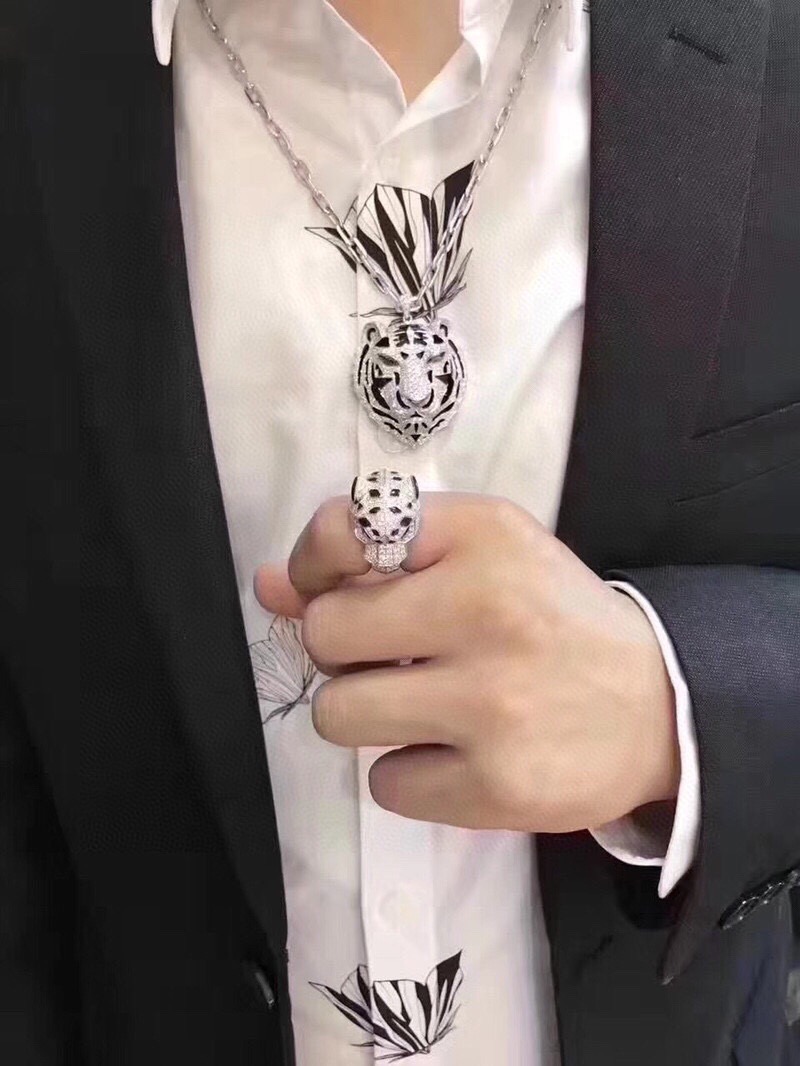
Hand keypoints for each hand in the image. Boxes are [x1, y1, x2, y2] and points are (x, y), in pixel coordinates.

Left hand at [254, 494, 679, 831]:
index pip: (341, 529)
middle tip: (394, 658)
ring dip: (368, 715)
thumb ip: (371, 562)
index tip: (333, 588)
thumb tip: (268, 586)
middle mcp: (486, 607)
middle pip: (326, 633)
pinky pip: (385, 783)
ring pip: (339, 714)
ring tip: (425, 708)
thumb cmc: (552, 619)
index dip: (315, 566)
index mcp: (483, 534)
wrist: (659, 707)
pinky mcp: (498, 784)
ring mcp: (492, 702)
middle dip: (343, 652)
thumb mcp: (481, 559)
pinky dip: (410, 772)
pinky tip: (460, 753)